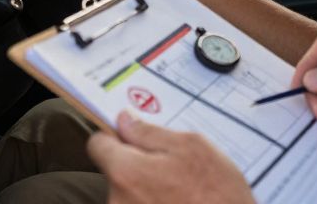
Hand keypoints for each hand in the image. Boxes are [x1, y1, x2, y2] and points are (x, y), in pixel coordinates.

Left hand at [88, 110, 253, 203]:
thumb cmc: (218, 193)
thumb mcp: (192, 147)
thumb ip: (150, 132)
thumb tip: (124, 120)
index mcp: (126, 172)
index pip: (98, 144)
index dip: (116, 136)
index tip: (132, 137)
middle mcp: (117, 200)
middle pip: (114, 171)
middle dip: (137, 164)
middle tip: (172, 169)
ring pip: (128, 193)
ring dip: (147, 188)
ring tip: (181, 192)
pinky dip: (153, 203)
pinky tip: (178, 203)